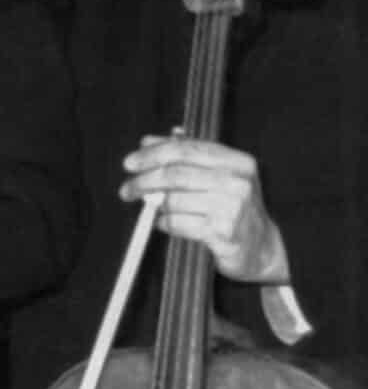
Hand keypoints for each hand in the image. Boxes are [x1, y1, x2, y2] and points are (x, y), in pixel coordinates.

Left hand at [121, 135, 290, 283]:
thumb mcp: (217, 176)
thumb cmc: (233, 208)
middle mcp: (238, 182)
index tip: (130, 163)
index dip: (152, 154)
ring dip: (154, 205)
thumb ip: (185, 157)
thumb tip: (147, 142)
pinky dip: (164, 223)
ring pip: (174, 200)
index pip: (186, 149)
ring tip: (152, 209)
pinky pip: (178, 224)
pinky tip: (164, 223)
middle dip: (144, 181)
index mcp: (237, 162)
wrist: (261, 246)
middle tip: (127, 190)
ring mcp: (233, 208)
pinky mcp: (223, 233)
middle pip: (176, 174)